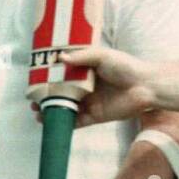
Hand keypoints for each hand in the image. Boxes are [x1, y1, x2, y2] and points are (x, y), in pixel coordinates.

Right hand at [29, 47, 158, 127]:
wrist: (145, 86)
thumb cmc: (126, 66)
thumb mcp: (102, 55)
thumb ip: (81, 57)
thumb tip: (59, 58)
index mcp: (86, 71)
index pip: (62, 74)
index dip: (48, 77)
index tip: (34, 79)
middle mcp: (85, 87)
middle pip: (61, 93)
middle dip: (46, 97)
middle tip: (33, 98)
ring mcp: (90, 102)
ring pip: (66, 109)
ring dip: (51, 111)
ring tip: (38, 111)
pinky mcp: (96, 116)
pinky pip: (77, 121)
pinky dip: (64, 123)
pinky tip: (52, 121)